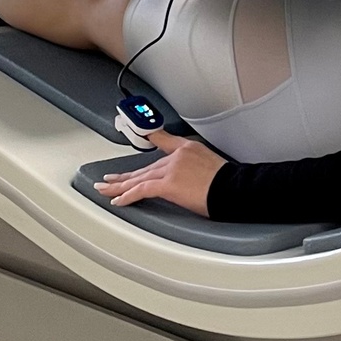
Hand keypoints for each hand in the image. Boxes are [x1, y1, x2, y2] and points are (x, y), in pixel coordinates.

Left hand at [92, 129, 226, 215]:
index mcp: (187, 148)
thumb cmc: (228, 182)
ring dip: (119, 186)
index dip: (148, 141)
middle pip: (145, 167)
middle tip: (110, 179)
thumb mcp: (213, 164)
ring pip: (138, 178)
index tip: (137, 140)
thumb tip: (190, 178)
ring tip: (105, 189)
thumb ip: (196, 166)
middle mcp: (176, 156)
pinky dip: (127, 196)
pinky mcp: (168, 184)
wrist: (234, 187)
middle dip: (125, 175)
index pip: (163, 141)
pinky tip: (118, 200)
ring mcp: (171, 169)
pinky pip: (141, 190)